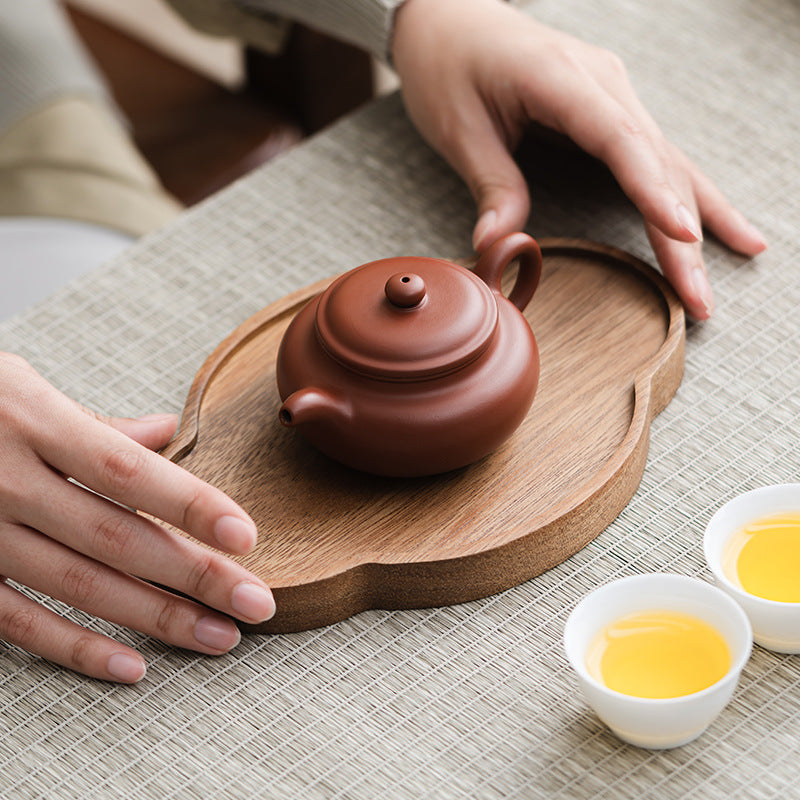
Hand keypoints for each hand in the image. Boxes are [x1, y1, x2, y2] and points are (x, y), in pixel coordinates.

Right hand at [0, 353, 274, 681]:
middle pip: (117, 537)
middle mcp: (7, 480)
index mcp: (35, 422)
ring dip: (155, 617)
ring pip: (78, 585)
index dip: (190, 505)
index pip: (128, 470)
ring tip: (217, 637)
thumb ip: (94, 423)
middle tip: (257, 603)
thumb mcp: (22, 388)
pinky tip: (131, 666)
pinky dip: (73, 647)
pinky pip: (14, 621)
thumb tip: (163, 432)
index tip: (246, 535)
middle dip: (195, 575)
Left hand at [392, 0, 766, 319]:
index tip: (681, 235)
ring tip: (743, 256)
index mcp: (561, 78)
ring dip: (700, 215)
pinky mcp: (610, 109)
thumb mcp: (459, 129)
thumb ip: (490, 185)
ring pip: (668, 160)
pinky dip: (686, 192)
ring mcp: (612, 94)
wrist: (449, 19)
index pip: (619, 140)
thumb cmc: (449, 67)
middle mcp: (602, 82)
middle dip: (684, 233)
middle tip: (700, 296)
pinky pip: (655, 156)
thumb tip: (498, 246)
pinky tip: (717, 221)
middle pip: (655, 161)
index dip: (652, 190)